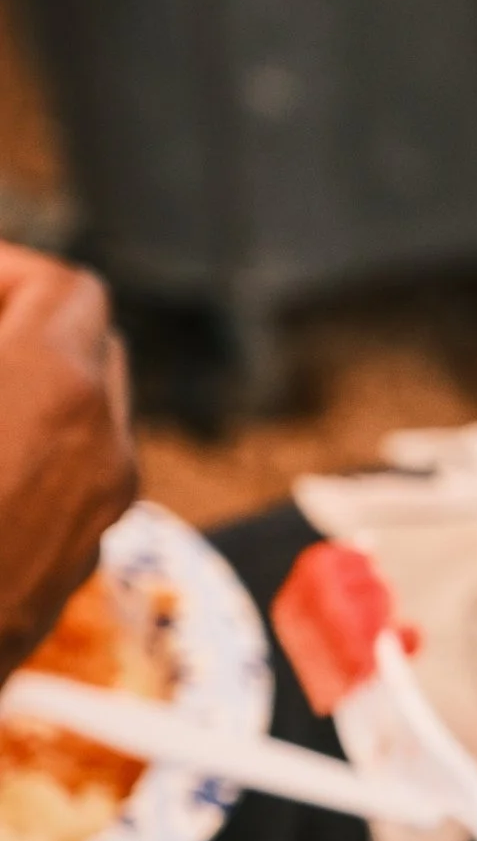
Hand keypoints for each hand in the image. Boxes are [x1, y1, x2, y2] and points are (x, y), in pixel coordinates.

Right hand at [0, 243, 134, 681]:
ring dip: (25, 391)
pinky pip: (68, 484)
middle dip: (21, 325)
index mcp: (56, 391)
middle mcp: (102, 452)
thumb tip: (6, 330)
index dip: (5, 270)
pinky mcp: (70, 570)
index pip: (68, 289)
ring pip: (86, 421)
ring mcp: (96, 518)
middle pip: (91, 351)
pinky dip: (27, 452)